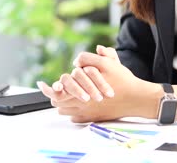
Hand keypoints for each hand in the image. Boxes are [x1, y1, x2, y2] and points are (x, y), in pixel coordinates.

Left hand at [37, 45, 159, 122]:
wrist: (136, 98)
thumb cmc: (123, 80)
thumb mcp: (109, 63)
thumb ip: (92, 59)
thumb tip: (78, 59)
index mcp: (83, 85)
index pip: (60, 86)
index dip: (49, 87)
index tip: (41, 84)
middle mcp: (82, 99)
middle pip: (58, 100)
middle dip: (53, 94)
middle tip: (52, 89)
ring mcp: (86, 110)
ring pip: (64, 109)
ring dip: (62, 102)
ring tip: (63, 96)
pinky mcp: (92, 118)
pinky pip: (73, 117)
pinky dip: (71, 112)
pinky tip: (74, 105)